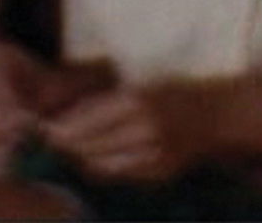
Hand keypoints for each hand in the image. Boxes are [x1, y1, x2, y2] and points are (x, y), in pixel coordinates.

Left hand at [41, 81, 190, 184]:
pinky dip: (102, 169)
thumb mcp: (141, 86)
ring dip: (81, 160)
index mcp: (138, 101)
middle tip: (51, 143)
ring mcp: (153, 153)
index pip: (83, 123)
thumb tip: (59, 122)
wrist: (218, 115)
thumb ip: (102, 104)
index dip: (58, 130)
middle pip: (86, 147)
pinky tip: (99, 160)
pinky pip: (118, 175)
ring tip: (73, 152)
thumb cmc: (175, 93)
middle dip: (66, 146)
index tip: (43, 130)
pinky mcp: (158, 172)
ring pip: (98, 166)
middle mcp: (144, 129)